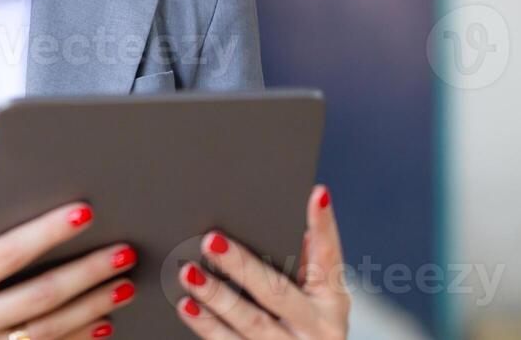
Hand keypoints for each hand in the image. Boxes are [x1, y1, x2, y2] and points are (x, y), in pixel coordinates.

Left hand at [174, 185, 350, 339]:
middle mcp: (319, 328)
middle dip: (242, 266)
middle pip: (276, 293)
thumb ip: (310, 260)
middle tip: (211, 241)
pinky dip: (207, 325)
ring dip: (217, 296)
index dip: (324, 225)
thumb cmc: (309, 323)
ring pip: (251, 323)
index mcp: (333, 300)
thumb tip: (306, 205)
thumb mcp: (322, 298)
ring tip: (189, 272)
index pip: (329, 256)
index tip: (317, 195)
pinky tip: (188, 305)